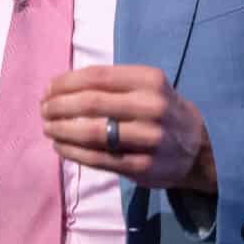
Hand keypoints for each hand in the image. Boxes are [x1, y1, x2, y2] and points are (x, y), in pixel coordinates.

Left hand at [40, 65, 216, 193]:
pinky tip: (60, 146)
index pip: (96, 76)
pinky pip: (97, 158)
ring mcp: (148, 138)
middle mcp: (151, 107)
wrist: (200, 148)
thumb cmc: (162, 111)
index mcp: (149, 80)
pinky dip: (71, 152)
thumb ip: (111, 83)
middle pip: (90, 102)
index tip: (47, 89)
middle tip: (43, 109)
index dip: (64, 83)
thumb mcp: (147, 86)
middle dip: (57, 106)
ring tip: (48, 128)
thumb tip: (58, 87)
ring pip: (91, 132)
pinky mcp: (141, 166)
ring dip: (61, 129)